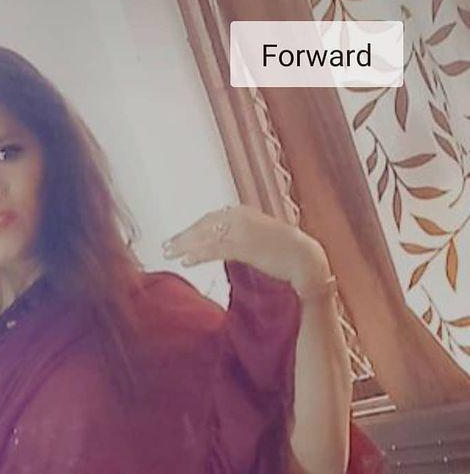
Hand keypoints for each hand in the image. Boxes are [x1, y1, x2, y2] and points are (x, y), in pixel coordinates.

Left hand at [162, 203, 328, 290]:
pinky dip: (199, 254)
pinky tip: (186, 261)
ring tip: (169, 254)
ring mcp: (244, 231)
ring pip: (206, 236)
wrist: (306, 260)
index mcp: (246, 212)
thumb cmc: (287, 254)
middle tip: (166, 246)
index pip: (213, 218)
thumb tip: (229, 244)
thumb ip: (244, 237)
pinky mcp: (246, 247)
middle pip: (205, 224)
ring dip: (185, 245)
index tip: (180, 237)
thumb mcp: (261, 239)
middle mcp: (242, 217)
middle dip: (184, 235)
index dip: (194, 228)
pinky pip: (216, 249)